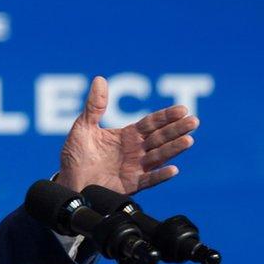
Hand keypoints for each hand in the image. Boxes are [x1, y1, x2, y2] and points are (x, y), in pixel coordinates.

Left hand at [56, 76, 199, 194]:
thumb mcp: (83, 126)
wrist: (69, 180)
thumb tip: (99, 79)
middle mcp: (135, 151)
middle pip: (159, 138)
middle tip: (194, 121)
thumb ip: (94, 106)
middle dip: (176, 129)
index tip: (182, 109)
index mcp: (126, 136)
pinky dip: (160, 175)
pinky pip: (148, 180)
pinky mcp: (130, 184)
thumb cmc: (76, 155)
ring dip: (173, 149)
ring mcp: (135, 168)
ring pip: (158, 156)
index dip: (166, 116)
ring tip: (188, 140)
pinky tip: (173, 170)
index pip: (150, 124)